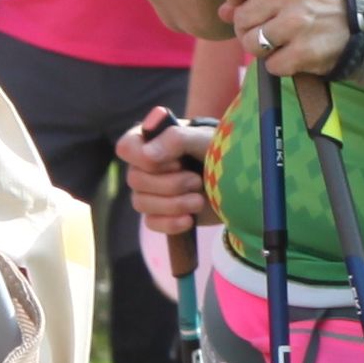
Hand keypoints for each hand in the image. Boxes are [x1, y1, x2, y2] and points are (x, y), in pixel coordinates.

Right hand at [116, 109, 220, 235]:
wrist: (237, 178)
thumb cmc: (218, 150)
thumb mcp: (202, 139)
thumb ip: (175, 139)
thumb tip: (146, 156)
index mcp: (149, 140)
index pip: (126, 148)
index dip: (146, 159)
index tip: (177, 162)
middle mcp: (144, 166)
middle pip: (135, 180)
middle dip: (170, 184)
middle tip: (196, 181)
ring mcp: (149, 191)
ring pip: (141, 203)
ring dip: (174, 204)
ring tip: (199, 199)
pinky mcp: (159, 213)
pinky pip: (151, 223)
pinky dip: (171, 223)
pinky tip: (189, 219)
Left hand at [217, 0, 350, 79]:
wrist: (362, 24)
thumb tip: (222, 12)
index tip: (256, 2)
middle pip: (239, 18)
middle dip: (250, 27)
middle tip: (273, 25)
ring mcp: (296, 24)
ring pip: (250, 43)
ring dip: (263, 48)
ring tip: (283, 40)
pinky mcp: (303, 52)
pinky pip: (270, 65)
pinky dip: (279, 64)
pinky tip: (295, 52)